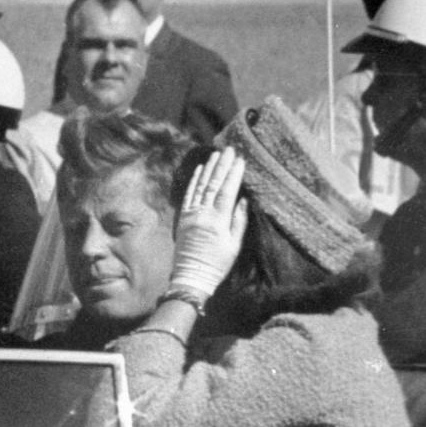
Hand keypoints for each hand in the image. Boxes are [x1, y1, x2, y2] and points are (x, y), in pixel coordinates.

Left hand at [171, 148, 246, 296]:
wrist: (191, 277)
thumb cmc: (217, 264)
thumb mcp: (234, 246)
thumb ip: (239, 221)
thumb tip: (243, 200)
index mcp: (217, 221)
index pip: (226, 192)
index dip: (233, 174)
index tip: (240, 160)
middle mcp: (202, 215)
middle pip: (213, 185)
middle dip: (222, 166)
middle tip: (229, 149)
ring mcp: (190, 215)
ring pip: (200, 187)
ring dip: (208, 169)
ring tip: (216, 154)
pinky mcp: (182, 218)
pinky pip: (189, 195)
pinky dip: (194, 181)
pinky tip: (200, 170)